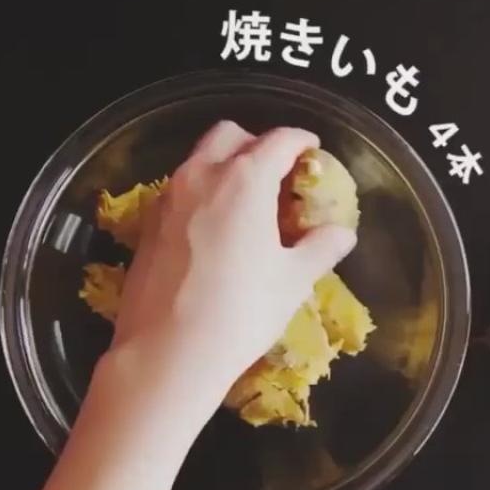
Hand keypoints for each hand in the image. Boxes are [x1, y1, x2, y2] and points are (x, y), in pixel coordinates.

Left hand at [108, 121, 356, 407]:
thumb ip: (321, 248)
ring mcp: (167, 198)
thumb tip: (342, 233)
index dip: (301, 141)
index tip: (312, 151)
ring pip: (199, 159)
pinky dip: (201, 191)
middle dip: (257, 144)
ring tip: (245, 202)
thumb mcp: (292, 281)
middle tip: (277, 174)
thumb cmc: (240, 312)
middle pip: (230, 135)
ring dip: (225, 166)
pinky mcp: (147, 224)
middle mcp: (200, 176)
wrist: (166, 353)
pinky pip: (179, 189)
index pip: (279, 140)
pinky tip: (212, 228)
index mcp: (243, 180)